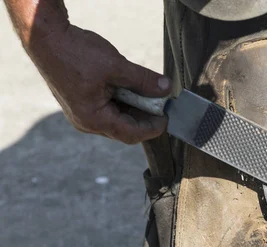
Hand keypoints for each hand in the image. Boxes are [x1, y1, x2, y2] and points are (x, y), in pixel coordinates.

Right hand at [28, 24, 170, 143]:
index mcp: (93, 118)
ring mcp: (82, 114)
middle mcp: (86, 122)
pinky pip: (108, 110)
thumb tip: (166, 89)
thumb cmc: (75, 53)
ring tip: (148, 92)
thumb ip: (143, 80)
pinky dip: (123, 102)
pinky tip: (132, 88)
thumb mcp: (117, 66)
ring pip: (117, 119)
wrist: (46, 38)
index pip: (131, 134)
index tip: (167, 117)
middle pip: (125, 129)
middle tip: (161, 103)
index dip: (153, 127)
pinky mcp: (82, 104)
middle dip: (145, 117)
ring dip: (134, 108)